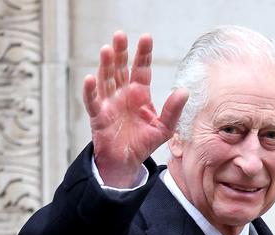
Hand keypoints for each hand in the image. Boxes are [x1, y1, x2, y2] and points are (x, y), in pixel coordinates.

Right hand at [83, 31, 187, 187]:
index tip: (146, 37)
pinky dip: (90, 90)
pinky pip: (93, 101)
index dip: (143, 54)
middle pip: (120, 68)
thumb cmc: (144, 142)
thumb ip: (173, 110)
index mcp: (140, 93)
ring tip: (107, 49)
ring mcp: (109, 103)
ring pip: (106, 79)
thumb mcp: (165, 127)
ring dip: (106, 65)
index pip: (141, 69)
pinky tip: (90, 78)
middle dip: (121, 52)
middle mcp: (123, 94)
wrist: (127, 161)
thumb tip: (184, 91)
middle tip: (120, 34)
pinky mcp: (99, 116)